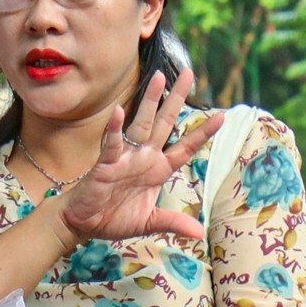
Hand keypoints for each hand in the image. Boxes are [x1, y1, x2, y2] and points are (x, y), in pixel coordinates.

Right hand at [55, 70, 222, 244]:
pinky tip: (118, 112)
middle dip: (176, 99)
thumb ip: (173, 222)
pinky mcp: (106, 165)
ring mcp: (125, 158)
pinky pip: (111, 145)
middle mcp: (144, 158)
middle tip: (189, 73)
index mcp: (157, 170)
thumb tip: (199, 233)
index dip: (202, 133)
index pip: (185, 147)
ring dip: (149, 101)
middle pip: (164, 123)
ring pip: (140, 124)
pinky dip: (114, 129)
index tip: (222, 116)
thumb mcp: (150, 222)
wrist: (83, 224)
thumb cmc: (114, 218)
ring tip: (158, 77)